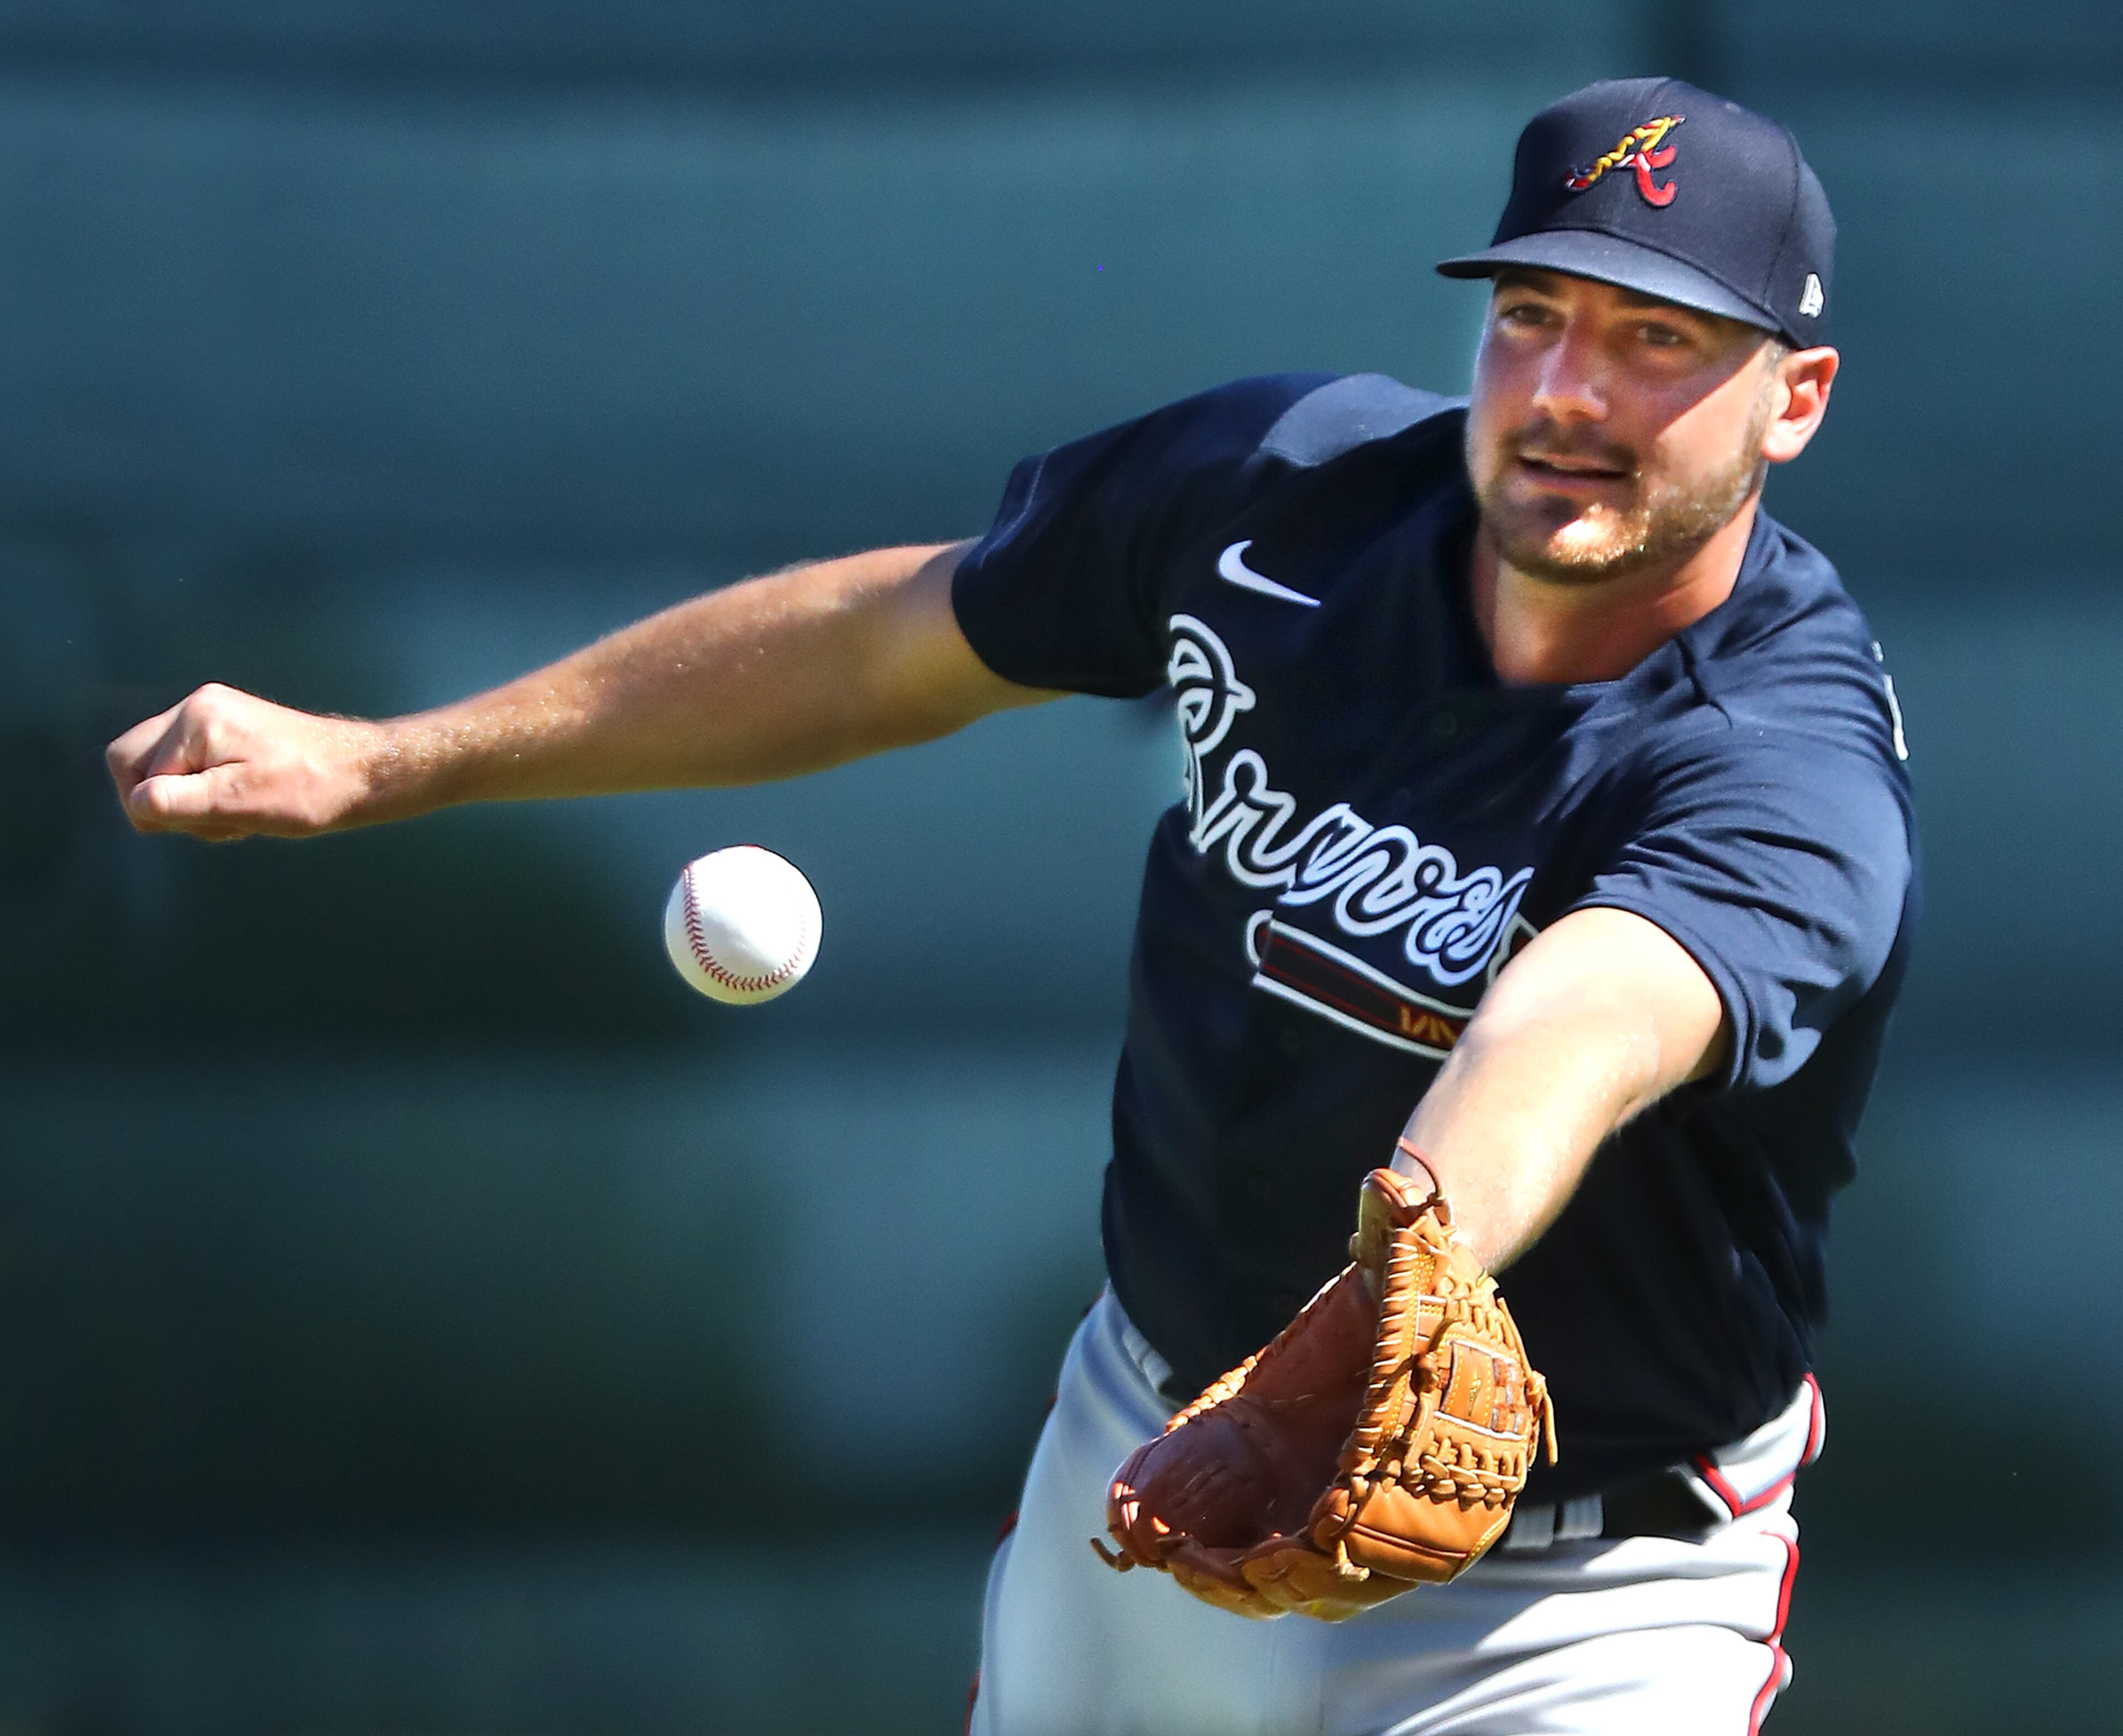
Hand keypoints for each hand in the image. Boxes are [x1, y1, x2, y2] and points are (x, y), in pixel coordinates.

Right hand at [106, 683, 393, 840]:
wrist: (364, 774)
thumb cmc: (310, 789)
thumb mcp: (240, 802)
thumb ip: (181, 802)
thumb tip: (138, 802)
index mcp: (197, 719)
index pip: (130, 768)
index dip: (156, 806)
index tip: (206, 819)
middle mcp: (200, 707)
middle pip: (139, 763)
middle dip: (171, 802)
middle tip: (222, 819)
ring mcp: (216, 716)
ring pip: (168, 771)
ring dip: (196, 802)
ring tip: (244, 812)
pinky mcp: (232, 731)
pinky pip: (194, 767)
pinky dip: (212, 793)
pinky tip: (248, 803)